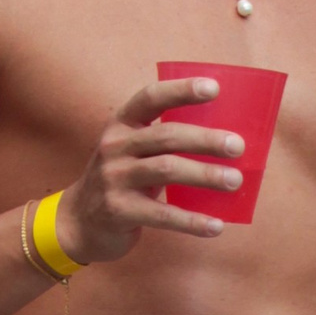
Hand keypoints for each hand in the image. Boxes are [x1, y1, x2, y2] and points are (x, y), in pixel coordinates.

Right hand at [54, 78, 251, 257]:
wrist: (77, 222)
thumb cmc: (121, 180)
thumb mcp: (131, 152)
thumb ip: (164, 142)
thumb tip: (226, 141)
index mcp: (122, 125)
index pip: (151, 97)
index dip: (181, 90)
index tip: (214, 88)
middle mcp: (115, 146)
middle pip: (166, 136)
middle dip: (205, 139)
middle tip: (237, 146)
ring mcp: (114, 178)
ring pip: (167, 170)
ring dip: (205, 175)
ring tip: (235, 181)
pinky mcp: (119, 211)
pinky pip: (162, 214)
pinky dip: (192, 221)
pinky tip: (216, 226)